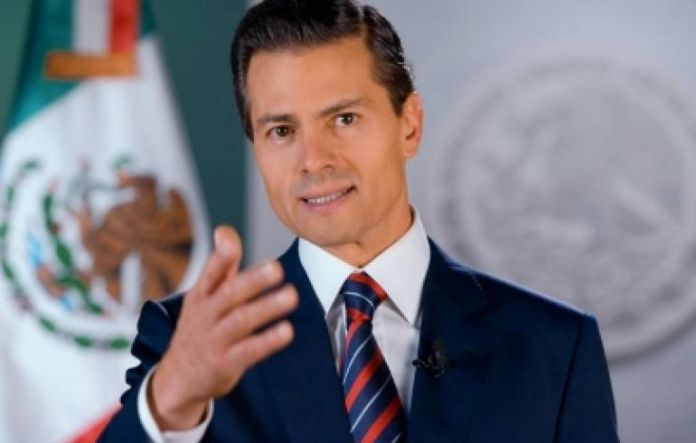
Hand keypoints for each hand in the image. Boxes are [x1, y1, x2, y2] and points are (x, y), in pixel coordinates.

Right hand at [148, 226, 297, 430]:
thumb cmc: (200, 327)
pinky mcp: (226, 363)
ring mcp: (215, 341)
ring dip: (267, 308)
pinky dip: (267, 341)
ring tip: (292, 295)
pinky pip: (248, 351)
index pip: (209, 273)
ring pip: (241, 322)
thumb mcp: (203, 297)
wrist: (179, 378)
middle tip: (277, 268)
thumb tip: (225, 229)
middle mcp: (206, 316)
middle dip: (252, 281)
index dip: (220, 258)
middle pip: (229, 295)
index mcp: (201, 296)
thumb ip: (221, 265)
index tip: (231, 243)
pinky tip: (287, 331)